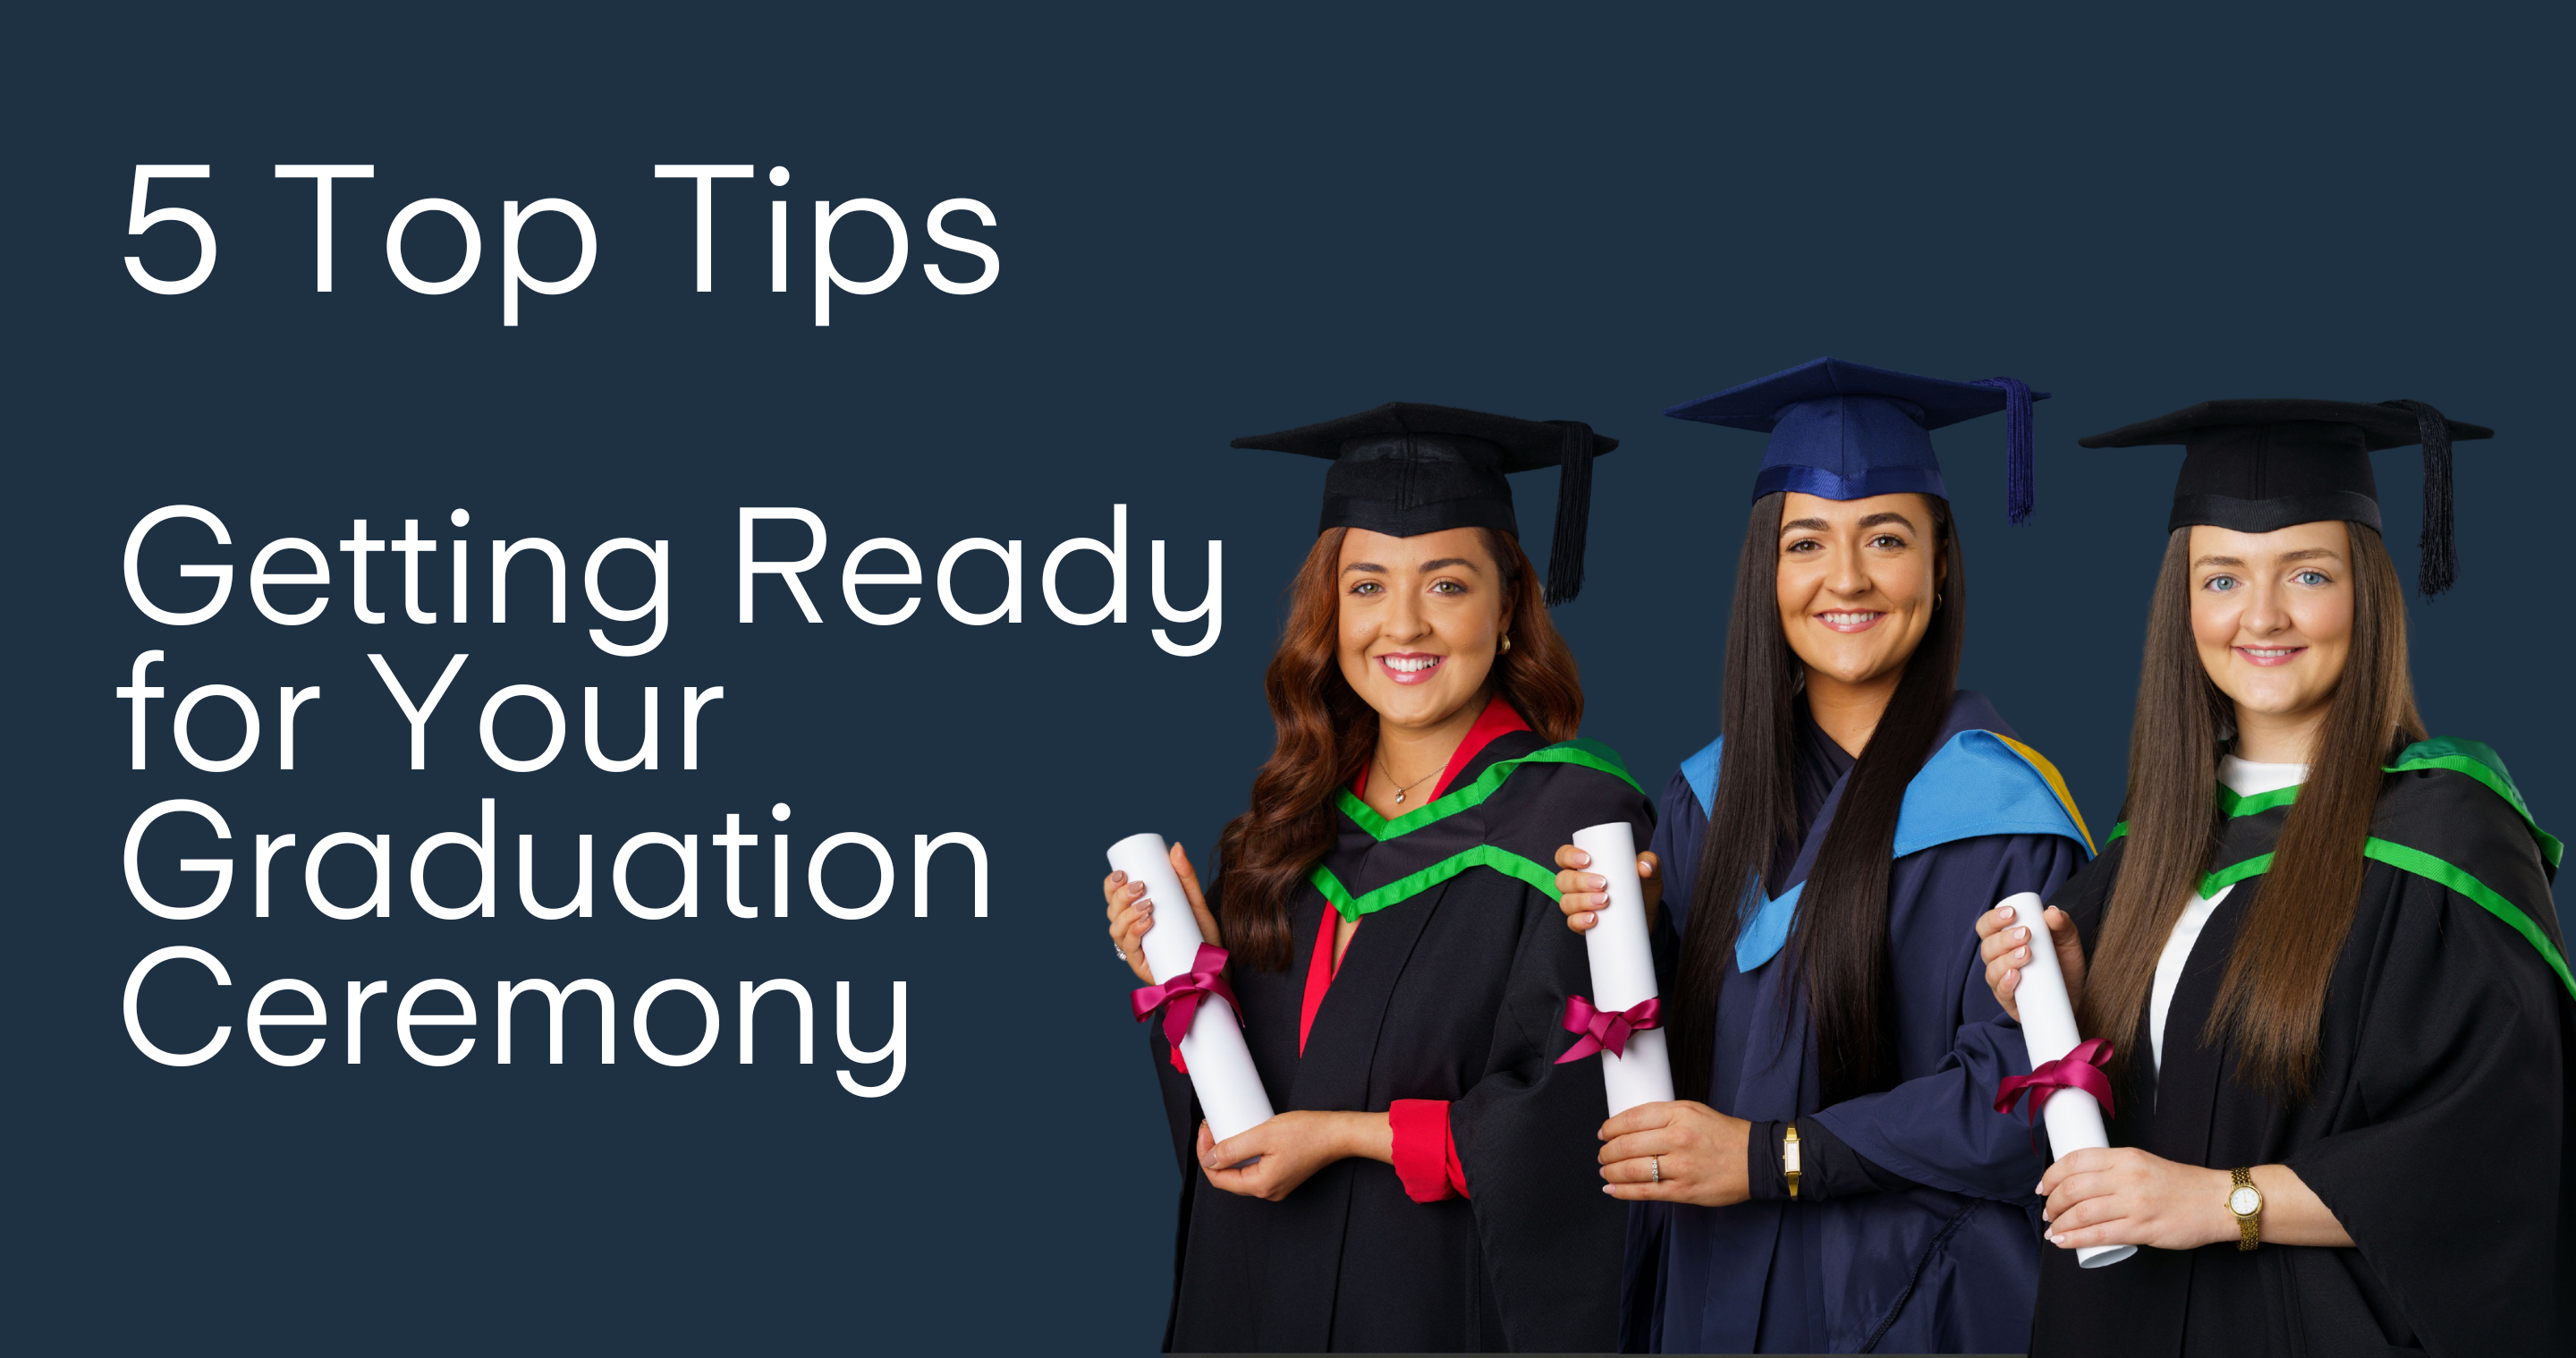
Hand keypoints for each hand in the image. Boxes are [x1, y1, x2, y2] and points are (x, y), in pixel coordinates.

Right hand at [1103, 842, 1220, 985]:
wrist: (1216, 964)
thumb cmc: (1200, 932)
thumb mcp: (1194, 900)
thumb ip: (1186, 875)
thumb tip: (1176, 847)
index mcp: (1135, 912)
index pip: (1113, 897)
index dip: (1110, 884)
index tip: (1122, 873)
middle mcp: (1130, 930)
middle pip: (1112, 911)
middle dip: (1120, 896)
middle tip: (1141, 886)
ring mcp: (1135, 948)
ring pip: (1116, 929)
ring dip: (1128, 914)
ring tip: (1149, 905)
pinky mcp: (1142, 964)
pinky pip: (1130, 948)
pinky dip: (1135, 933)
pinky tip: (1146, 922)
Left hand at [1196, 1111, 1390, 1201]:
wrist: (1338, 1134)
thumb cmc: (1307, 1133)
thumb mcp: (1264, 1135)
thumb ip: (1234, 1149)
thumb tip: (1209, 1159)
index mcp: (1261, 1185)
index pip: (1219, 1178)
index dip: (1205, 1155)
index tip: (1205, 1132)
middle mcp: (1268, 1191)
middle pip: (1228, 1177)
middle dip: (1215, 1152)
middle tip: (1213, 1127)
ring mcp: (1276, 1185)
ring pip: (1240, 1172)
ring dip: (1229, 1153)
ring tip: (1226, 1129)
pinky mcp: (1282, 1175)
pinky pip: (1254, 1169)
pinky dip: (1244, 1154)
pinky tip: (1244, 1138)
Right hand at [1555, 845, 1662, 934]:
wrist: (1647, 916)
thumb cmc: (1641, 887)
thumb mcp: (1649, 871)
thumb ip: (1650, 862)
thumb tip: (1644, 867)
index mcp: (1583, 865)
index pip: (1564, 856)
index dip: (1569, 856)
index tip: (1587, 860)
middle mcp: (1575, 884)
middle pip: (1563, 880)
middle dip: (1580, 881)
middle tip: (1603, 883)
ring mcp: (1577, 905)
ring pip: (1566, 901)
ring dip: (1582, 901)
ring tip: (1604, 901)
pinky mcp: (1582, 923)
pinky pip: (1572, 922)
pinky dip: (1580, 921)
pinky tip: (1593, 919)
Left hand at [1597, 1101, 1749, 1205]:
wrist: (1755, 1159)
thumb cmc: (1724, 1134)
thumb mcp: (1693, 1111)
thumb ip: (1662, 1116)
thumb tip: (1628, 1126)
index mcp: (1679, 1114)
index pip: (1631, 1119)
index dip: (1610, 1127)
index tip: (1603, 1133)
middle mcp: (1678, 1138)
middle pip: (1626, 1145)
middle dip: (1607, 1152)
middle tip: (1602, 1154)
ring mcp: (1681, 1166)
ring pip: (1631, 1170)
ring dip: (1610, 1171)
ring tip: (1605, 1171)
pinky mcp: (1683, 1191)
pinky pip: (1644, 1192)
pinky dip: (1622, 1191)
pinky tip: (1611, 1189)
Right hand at [1976, 899, 2084, 1021]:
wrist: (2076, 997)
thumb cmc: (2065, 966)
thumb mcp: (2068, 941)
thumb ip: (2063, 924)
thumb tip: (2052, 912)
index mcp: (2005, 941)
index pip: (1987, 927)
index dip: (1993, 918)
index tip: (2012, 913)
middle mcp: (1998, 960)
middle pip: (1987, 947)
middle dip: (2004, 939)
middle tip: (2026, 934)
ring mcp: (2002, 981)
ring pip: (1992, 969)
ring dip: (2006, 959)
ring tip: (2027, 953)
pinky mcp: (2010, 1000)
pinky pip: (2000, 992)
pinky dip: (2005, 982)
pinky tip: (2015, 975)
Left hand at [2037, 1147, 2233, 1251]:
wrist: (2218, 1201)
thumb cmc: (2181, 1185)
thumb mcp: (2144, 1164)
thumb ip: (2115, 1170)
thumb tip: (2082, 1183)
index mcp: (2125, 1156)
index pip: (2075, 1160)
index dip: (2052, 1175)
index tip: (2043, 1187)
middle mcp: (2127, 1177)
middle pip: (2073, 1187)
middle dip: (2053, 1203)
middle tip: (2047, 1212)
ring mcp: (2135, 1203)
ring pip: (2082, 1212)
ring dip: (2060, 1223)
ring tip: (2053, 1230)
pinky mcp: (2143, 1228)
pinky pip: (2100, 1235)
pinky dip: (2075, 1239)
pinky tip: (2063, 1242)